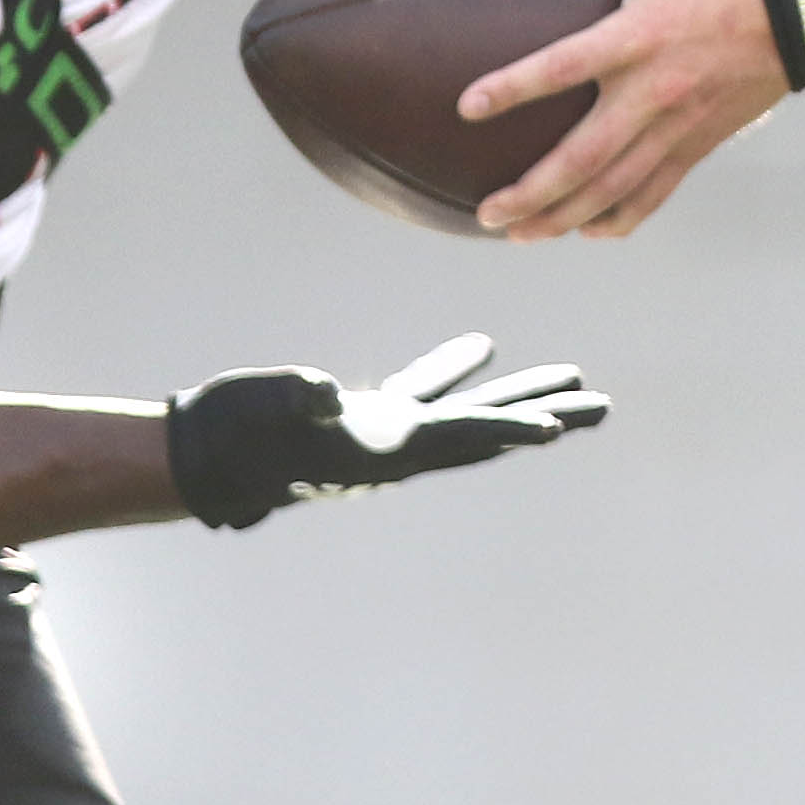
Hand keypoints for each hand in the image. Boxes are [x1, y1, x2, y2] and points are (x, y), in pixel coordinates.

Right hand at [167, 332, 606, 527]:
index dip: (506, 429)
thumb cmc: (231, 435)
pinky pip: (424, 391)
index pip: (459, 435)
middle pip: (488, 428)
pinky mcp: (364, 416)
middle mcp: (398, 447)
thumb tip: (326, 396)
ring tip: (569, 378)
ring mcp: (384, 432)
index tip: (556, 429)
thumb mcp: (263, 415)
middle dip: (545, 415)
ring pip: (466, 408)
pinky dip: (454, 370)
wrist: (203, 455)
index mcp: (383, 449)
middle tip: (601, 406)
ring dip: (517, 393)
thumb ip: (297, 403)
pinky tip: (482, 349)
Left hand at [460, 0, 787, 237]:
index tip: (467, 107)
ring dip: (562, 216)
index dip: (512, 88)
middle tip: (487, 212)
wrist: (798, 12)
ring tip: (518, 233)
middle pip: (584, 158)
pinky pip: (655, 192)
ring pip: (613, 188)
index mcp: (637, 37)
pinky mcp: (698, 144)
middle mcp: (653, 91)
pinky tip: (589, 229)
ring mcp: (677, 126)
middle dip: (531, 192)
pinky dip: (619, 217)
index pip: (563, 67)